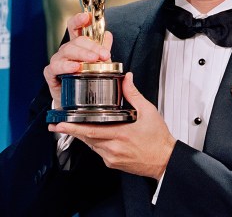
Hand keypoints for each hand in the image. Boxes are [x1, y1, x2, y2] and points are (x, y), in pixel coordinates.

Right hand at [44, 12, 111, 107]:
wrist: (76, 101)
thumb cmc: (86, 78)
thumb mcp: (97, 62)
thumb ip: (102, 48)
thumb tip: (108, 34)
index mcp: (76, 45)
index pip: (75, 27)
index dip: (79, 20)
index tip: (87, 16)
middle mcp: (66, 50)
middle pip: (76, 41)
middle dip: (92, 46)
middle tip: (104, 55)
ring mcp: (57, 60)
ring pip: (68, 51)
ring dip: (82, 55)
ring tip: (93, 60)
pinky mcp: (51, 73)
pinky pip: (56, 67)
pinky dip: (66, 66)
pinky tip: (75, 68)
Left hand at [48, 72, 175, 179]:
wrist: (165, 159)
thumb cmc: (158, 137)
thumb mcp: (148, 111)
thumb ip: (133, 94)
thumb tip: (126, 78)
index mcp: (120, 134)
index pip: (91, 130)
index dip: (74, 127)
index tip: (61, 123)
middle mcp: (113, 148)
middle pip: (86, 138)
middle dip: (71, 130)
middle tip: (56, 124)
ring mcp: (111, 157)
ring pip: (91, 145)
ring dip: (82, 135)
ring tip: (71, 126)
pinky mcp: (112, 163)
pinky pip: (98, 151)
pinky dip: (93, 141)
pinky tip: (93, 134)